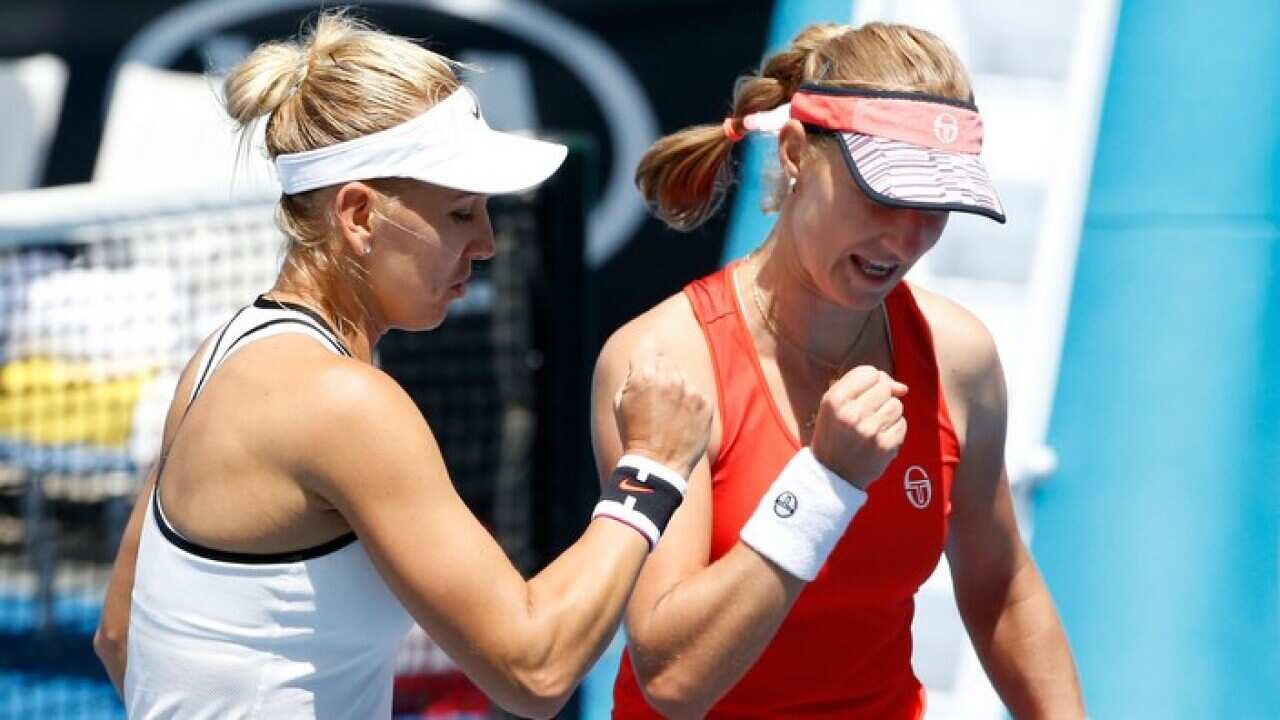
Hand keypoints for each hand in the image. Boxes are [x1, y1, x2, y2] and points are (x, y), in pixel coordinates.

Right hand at [613, 353, 711, 478]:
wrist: (658, 465)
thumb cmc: (633, 434)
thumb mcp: (620, 402)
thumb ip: (632, 375)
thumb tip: (644, 360)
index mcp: (644, 376)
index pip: (648, 346)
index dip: (646, 352)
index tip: (647, 354)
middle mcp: (669, 378)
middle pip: (666, 362)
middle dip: (659, 374)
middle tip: (654, 400)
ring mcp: (690, 391)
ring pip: (682, 378)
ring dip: (676, 390)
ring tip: (667, 415)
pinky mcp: (705, 404)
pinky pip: (696, 394)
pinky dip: (690, 404)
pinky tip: (680, 421)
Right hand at [810, 366, 907, 489]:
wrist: (832, 474)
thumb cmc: (834, 433)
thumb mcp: (834, 405)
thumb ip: (863, 386)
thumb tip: (903, 387)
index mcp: (835, 400)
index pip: (869, 372)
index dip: (871, 381)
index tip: (863, 394)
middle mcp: (852, 413)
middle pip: (885, 387)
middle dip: (881, 397)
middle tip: (867, 412)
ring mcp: (870, 431)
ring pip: (897, 405)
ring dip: (889, 413)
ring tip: (873, 425)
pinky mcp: (885, 446)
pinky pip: (902, 424)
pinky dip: (894, 429)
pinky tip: (879, 437)